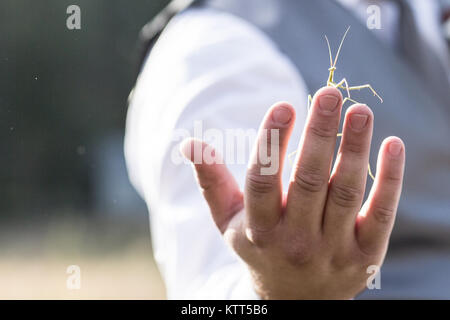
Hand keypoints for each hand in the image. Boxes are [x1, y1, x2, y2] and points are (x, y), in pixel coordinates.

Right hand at [180, 86, 404, 298]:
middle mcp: (295, 242)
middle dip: (320, 134)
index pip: (263, 181)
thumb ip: (211, 182)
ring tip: (359, 112)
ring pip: (345, 192)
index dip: (272, 141)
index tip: (285, 105)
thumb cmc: (260, 247)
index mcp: (258, 230)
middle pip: (309, 181)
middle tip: (330, 94)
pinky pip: (380, 213)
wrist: (295, 300)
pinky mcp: (365, 256)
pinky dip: (389, 179)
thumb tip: (190, 143)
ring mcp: (332, 250)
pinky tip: (392, 145)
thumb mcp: (229, 221)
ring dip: (354, 148)